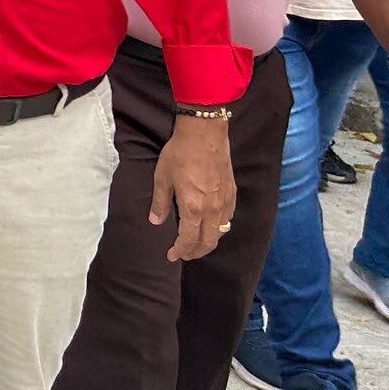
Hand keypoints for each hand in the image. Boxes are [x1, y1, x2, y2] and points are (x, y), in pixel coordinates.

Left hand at [152, 113, 235, 261]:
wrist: (204, 133)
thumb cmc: (180, 154)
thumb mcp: (162, 177)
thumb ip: (160, 202)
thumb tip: (156, 221)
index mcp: (193, 207)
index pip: (188, 240)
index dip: (180, 251)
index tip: (171, 256)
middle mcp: (212, 209)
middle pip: (208, 242)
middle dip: (195, 252)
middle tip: (184, 254)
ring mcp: (225, 202)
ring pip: (220, 232)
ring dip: (208, 242)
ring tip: (196, 243)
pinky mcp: (232, 193)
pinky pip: (228, 218)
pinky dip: (219, 228)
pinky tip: (210, 225)